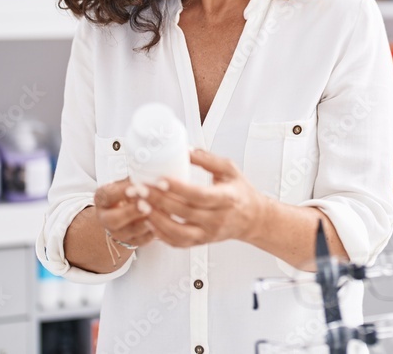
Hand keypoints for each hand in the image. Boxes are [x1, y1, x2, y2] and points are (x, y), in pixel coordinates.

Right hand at [93, 179, 155, 248]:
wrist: (127, 211)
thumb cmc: (130, 191)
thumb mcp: (127, 182)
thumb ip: (136, 178)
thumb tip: (153, 173)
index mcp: (102, 199)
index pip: (108, 195)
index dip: (123, 191)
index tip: (138, 186)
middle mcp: (105, 218)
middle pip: (114, 219)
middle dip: (132, 211)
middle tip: (147, 203)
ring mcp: (118, 232)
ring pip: (131, 231)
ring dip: (147, 221)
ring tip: (160, 211)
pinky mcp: (132, 242)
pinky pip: (143, 239)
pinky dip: (154, 230)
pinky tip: (165, 221)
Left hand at [141, 148, 269, 246]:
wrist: (253, 218)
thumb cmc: (240, 192)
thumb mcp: (229, 170)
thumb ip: (208, 159)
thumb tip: (185, 150)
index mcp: (226, 198)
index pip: (199, 195)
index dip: (177, 189)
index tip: (160, 179)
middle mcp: (217, 218)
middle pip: (184, 212)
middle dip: (158, 200)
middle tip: (140, 189)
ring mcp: (209, 233)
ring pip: (178, 232)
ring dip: (156, 219)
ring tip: (140, 205)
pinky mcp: (201, 241)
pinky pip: (178, 242)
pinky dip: (161, 234)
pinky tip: (150, 221)